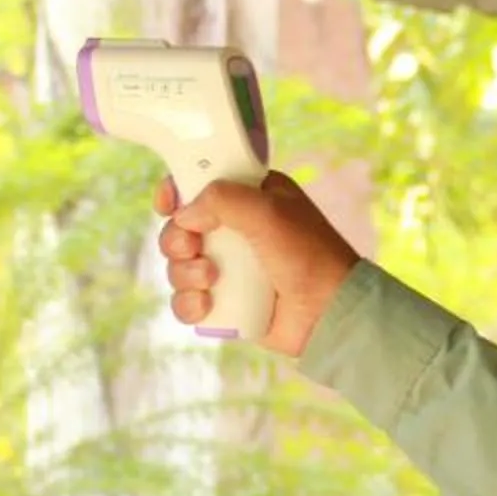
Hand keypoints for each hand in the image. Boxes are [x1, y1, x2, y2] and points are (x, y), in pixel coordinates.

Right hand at [155, 172, 358, 359]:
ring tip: (211, 280)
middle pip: (179, 227)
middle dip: (176, 239)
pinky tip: (206, 305)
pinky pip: (186, 300)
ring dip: (183, 273)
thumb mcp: (268, 212)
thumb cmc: (309, 255)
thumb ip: (222, 199)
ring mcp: (228, 267)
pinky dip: (188, 304)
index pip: (199, 183)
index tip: (168, 204)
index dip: (177, 191)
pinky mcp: (224, 301)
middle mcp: (235, 229)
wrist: (329, 312)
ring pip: (178, 266)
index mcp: (249, 196)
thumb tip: (183, 215)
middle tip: (193, 248)